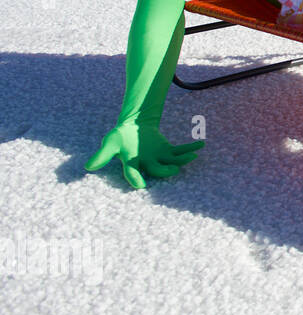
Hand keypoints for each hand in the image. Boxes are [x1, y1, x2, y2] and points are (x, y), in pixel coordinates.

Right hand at [85, 120, 203, 189]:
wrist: (133, 129)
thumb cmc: (120, 138)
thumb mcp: (110, 143)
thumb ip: (102, 155)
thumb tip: (88, 167)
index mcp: (132, 163)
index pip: (132, 172)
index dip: (135, 178)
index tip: (139, 186)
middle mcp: (147, 164)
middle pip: (157, 170)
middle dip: (165, 170)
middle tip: (173, 170)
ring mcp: (159, 158)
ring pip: (172, 161)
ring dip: (182, 159)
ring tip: (192, 156)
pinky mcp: (168, 151)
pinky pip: (180, 151)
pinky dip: (190, 148)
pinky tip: (201, 145)